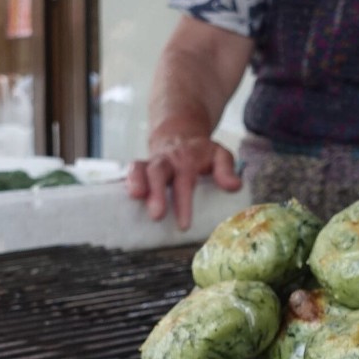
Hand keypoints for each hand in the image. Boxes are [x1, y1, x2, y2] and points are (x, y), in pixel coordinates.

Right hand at [127, 134, 241, 230]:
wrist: (178, 133)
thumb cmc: (201, 153)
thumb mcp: (219, 154)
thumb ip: (226, 169)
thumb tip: (235, 186)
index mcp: (188, 160)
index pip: (185, 181)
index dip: (183, 203)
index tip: (184, 225)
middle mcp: (167, 160)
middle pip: (158, 172)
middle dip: (156, 192)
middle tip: (156, 215)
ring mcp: (151, 162)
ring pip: (140, 168)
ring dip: (136, 181)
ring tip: (134, 196)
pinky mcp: (139, 168)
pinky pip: (130, 171)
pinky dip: (126, 181)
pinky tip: (123, 197)